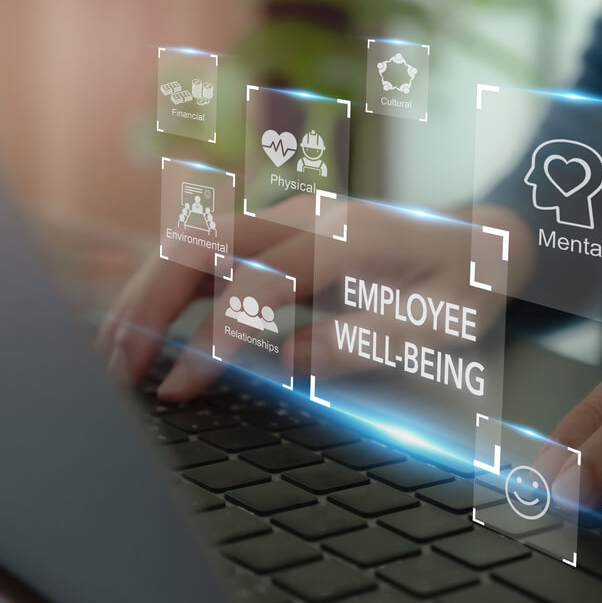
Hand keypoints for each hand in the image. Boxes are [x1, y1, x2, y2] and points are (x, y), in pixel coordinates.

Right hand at [97, 198, 528, 400]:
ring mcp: (291, 215)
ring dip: (148, 292)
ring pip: (195, 240)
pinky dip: (171, 285)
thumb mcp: (436, 325)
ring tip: (114, 351)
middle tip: (119, 370)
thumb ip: (362, 341)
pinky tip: (148, 326)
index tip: (179, 389)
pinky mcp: (282, 230)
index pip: (256, 283)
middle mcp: (309, 213)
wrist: (487, 237)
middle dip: (151, 305)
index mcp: (347, 235)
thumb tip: (286, 361)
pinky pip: (212, 250)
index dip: (212, 339)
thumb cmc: (466, 284)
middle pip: (204, 243)